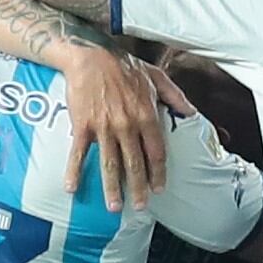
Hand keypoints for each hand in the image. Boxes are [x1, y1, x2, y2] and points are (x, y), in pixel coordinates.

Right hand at [63, 50, 186, 209]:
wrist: (90, 54)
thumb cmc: (124, 65)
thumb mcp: (156, 76)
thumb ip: (175, 96)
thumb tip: (191, 113)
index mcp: (146, 115)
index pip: (156, 151)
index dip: (158, 172)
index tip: (158, 188)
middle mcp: (127, 125)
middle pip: (135, 163)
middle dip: (138, 188)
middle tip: (139, 207)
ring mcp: (104, 127)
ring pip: (110, 163)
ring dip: (112, 188)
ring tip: (114, 207)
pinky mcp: (83, 125)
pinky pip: (79, 152)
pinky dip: (74, 171)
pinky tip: (71, 188)